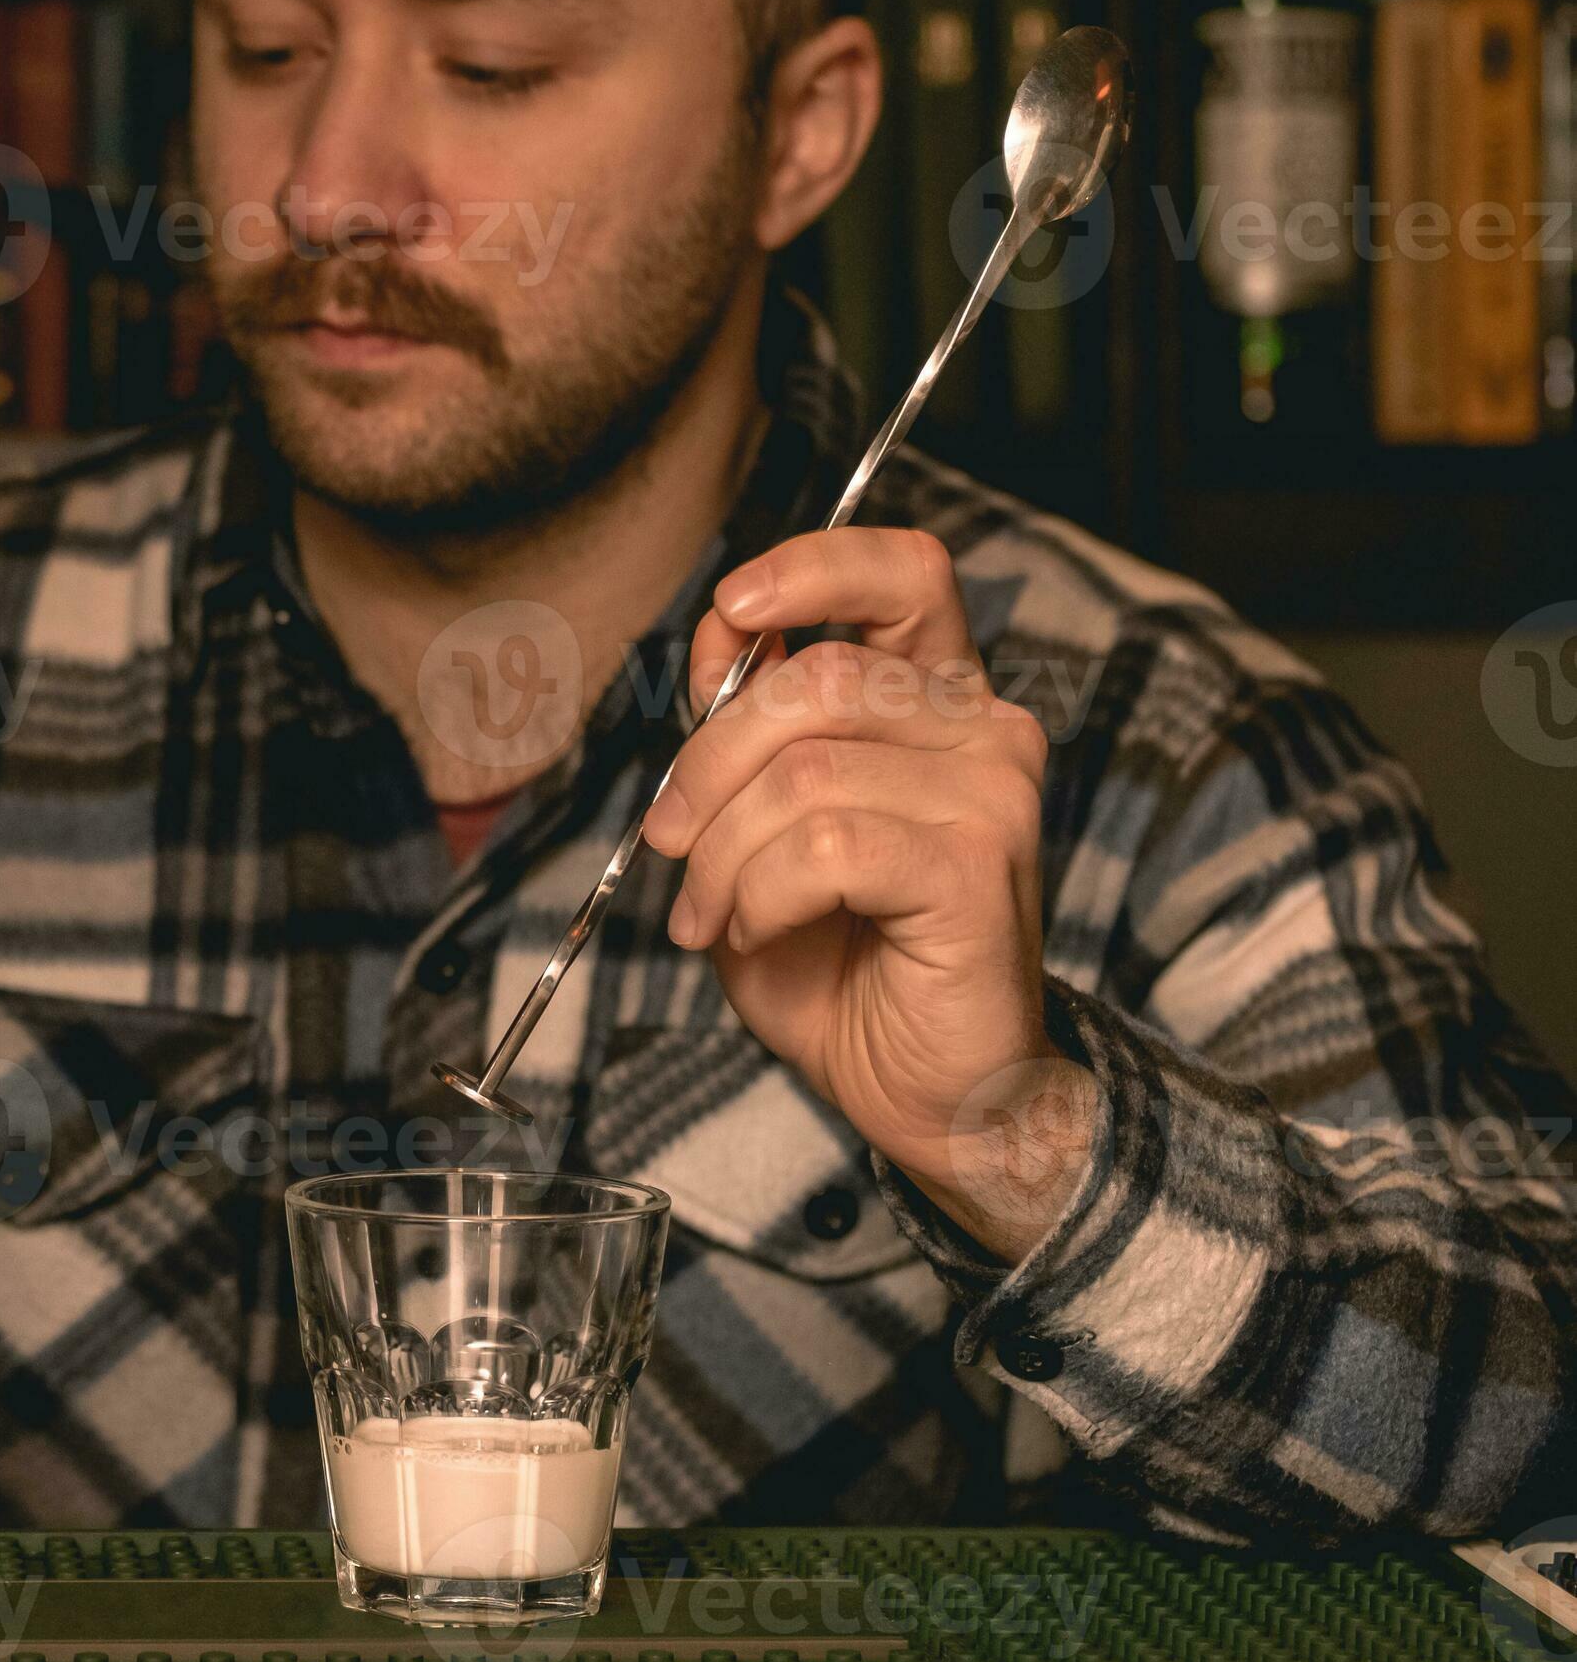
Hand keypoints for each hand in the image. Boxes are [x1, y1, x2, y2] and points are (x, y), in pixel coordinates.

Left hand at [640, 528, 1089, 1257]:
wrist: (927, 1093)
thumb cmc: (845, 963)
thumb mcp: (759, 830)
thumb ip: (745, 731)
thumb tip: (720, 638)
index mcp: (936, 702)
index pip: (904, 575)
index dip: (814, 568)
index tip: (732, 610)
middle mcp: (982, 731)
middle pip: (815, 682)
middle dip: (707, 767)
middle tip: (670, 845)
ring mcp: (991, 796)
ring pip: (804, 772)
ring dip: (720, 854)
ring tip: (710, 916)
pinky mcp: (976, 866)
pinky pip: (824, 843)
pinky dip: (759, 892)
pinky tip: (757, 931)